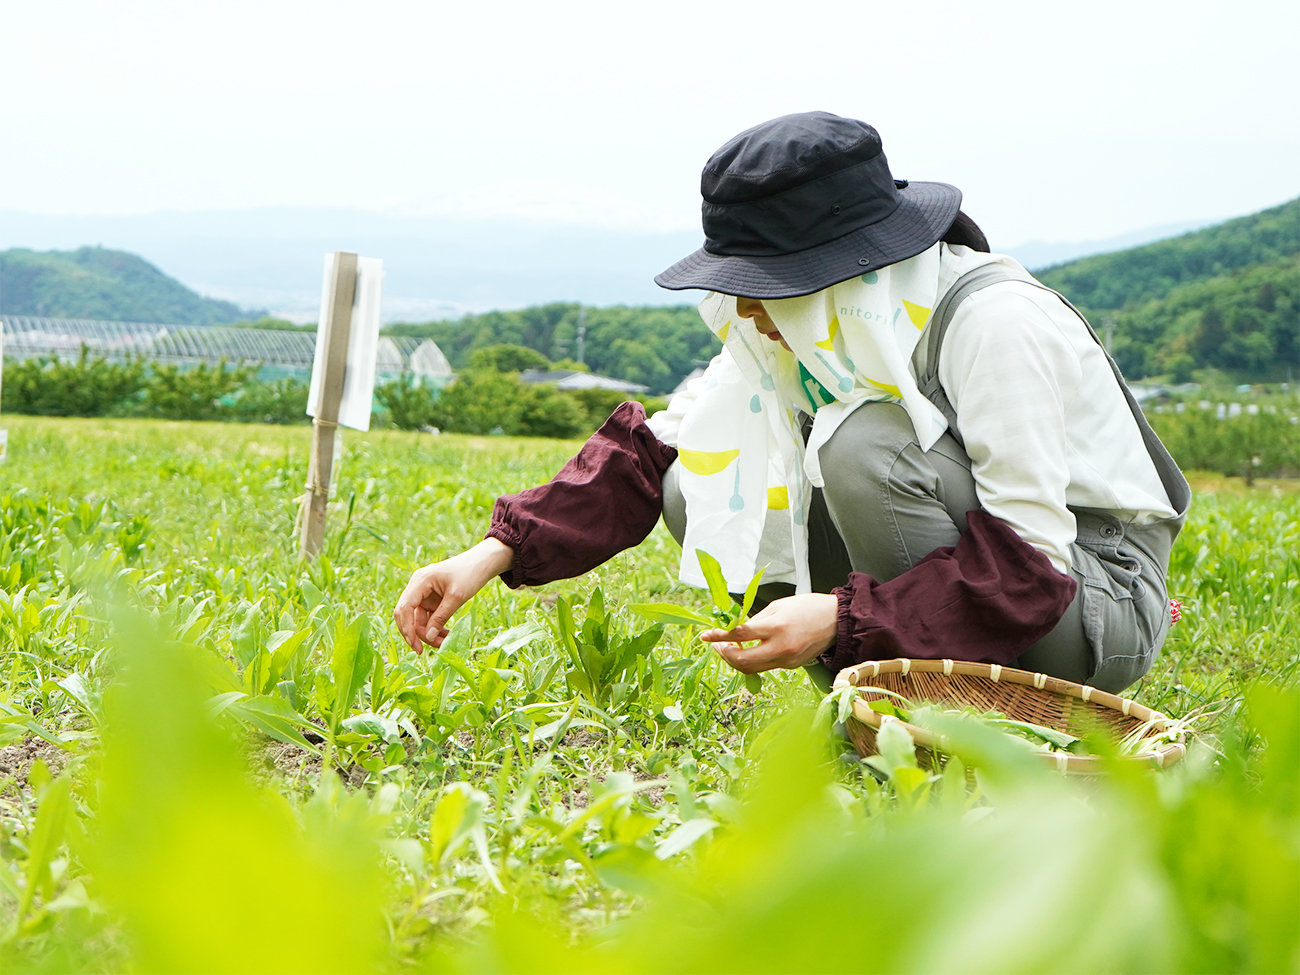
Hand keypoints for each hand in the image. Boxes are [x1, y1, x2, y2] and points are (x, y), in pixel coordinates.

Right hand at [393, 538, 513, 652]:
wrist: (483, 562)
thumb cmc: (470, 574)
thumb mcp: (457, 597)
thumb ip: (441, 617)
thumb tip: (427, 637)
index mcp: (420, 581)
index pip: (404, 608)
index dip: (407, 629)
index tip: (416, 646)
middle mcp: (417, 586)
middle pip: (406, 615)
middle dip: (415, 634)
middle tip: (424, 651)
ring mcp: (423, 593)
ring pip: (417, 619)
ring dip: (427, 633)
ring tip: (444, 642)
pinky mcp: (431, 599)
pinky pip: (427, 617)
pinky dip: (434, 627)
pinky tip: (445, 634)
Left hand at [700, 593, 837, 672]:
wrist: (836, 621)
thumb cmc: (808, 607)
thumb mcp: (778, 606)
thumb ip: (755, 620)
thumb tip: (735, 630)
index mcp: (776, 627)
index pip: (740, 635)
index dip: (719, 636)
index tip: (706, 635)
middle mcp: (781, 648)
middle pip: (742, 660)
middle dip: (724, 654)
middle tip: (717, 644)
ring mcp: (787, 660)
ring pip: (751, 669)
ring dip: (735, 660)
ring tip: (728, 648)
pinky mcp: (791, 666)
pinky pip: (765, 667)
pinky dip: (752, 661)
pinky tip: (748, 650)